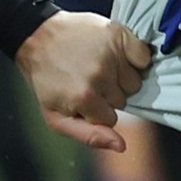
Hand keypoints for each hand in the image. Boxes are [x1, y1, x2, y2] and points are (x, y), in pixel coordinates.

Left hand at [16, 10, 151, 151]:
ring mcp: (110, 53)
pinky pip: (143, 57)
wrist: (37, 38)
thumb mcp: (56, 117)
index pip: (111, 119)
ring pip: (134, 81)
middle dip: (109, 94)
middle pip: (124, 99)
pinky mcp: (118, 34)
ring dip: (121, 77)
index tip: (83, 98)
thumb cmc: (46, 80)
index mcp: (84, 98)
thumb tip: (121, 146)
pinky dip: (135, 58)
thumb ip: (89, 136)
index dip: (97, 111)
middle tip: (88, 79)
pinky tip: (116, 56)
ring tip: (99, 66)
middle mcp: (99, 76)